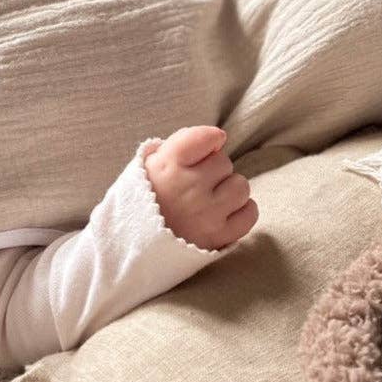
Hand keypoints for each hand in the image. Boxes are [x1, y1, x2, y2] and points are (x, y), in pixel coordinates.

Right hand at [143, 126, 258, 250]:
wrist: (132, 244)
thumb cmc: (145, 198)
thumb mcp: (149, 164)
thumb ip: (179, 146)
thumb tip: (216, 139)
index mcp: (167, 165)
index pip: (206, 137)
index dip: (211, 139)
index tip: (207, 147)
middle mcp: (188, 187)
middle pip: (224, 162)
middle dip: (213, 169)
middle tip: (196, 182)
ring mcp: (205, 213)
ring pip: (240, 186)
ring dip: (229, 190)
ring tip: (211, 198)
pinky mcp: (217, 236)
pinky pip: (249, 213)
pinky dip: (242, 211)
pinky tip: (224, 212)